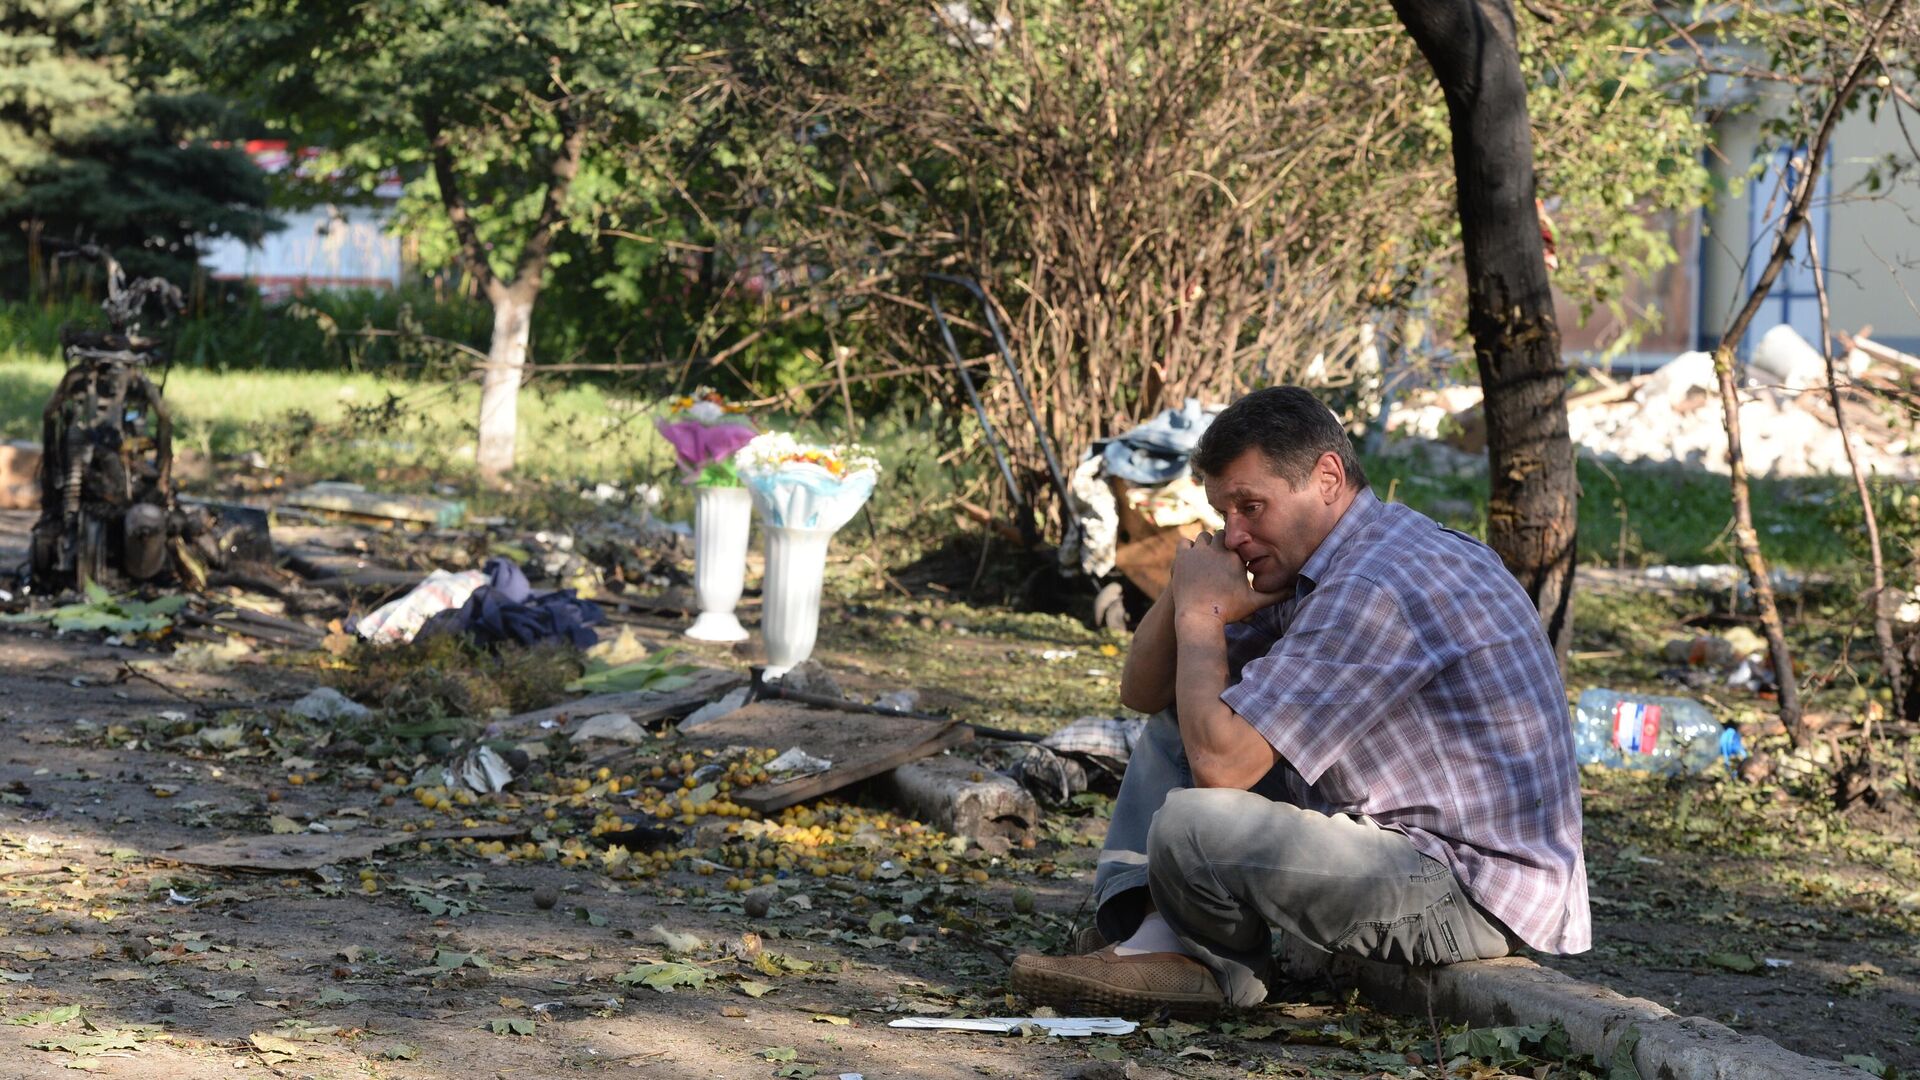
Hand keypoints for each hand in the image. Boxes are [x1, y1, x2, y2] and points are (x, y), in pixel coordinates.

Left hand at [1171, 531, 1286, 626]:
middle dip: (1222, 543)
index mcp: (1235, 556)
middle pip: (1220, 534)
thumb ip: (1275, 596)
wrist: (1199, 616)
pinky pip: (1184, 542)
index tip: (1234, 553)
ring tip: (1207, 557)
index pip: (1237, 539)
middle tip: (1220, 555)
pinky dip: (1188, 548)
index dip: (1235, 545)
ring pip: (1203, 537)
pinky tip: (1191, 559)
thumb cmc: (1229, 611)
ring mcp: (1198, 552)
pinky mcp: (1182, 557)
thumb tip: (1294, 592)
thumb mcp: (1254, 603)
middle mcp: (1218, 549)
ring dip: (1205, 544)